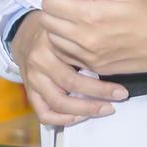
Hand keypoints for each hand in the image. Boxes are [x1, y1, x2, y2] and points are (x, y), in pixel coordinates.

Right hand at [13, 10, 128, 126]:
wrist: (25, 34)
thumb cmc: (54, 31)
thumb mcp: (70, 27)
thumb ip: (86, 41)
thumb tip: (116, 56)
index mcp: (52, 42)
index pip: (79, 63)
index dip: (103, 77)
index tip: (122, 89)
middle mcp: (40, 61)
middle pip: (71, 84)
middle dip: (98, 94)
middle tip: (119, 97)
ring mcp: (33, 79)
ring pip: (57, 103)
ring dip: (83, 110)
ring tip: (103, 109)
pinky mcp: (30, 92)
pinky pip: (44, 113)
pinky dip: (62, 120)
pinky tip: (80, 116)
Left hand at [39, 0, 146, 76]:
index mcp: (89, 16)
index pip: (50, 3)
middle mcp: (84, 39)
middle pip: (47, 22)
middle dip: (57, 10)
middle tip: (78, 5)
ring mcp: (88, 57)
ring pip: (53, 41)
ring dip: (60, 28)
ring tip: (81, 21)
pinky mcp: (94, 67)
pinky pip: (67, 56)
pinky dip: (68, 45)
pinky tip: (86, 37)